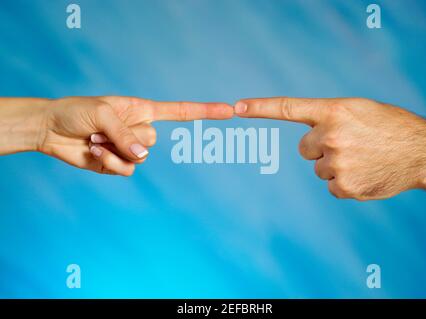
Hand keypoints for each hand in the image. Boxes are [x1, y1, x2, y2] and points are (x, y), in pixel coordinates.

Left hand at [0, 96, 232, 175]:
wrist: (51, 129)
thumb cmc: (76, 112)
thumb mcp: (102, 114)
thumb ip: (125, 134)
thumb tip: (142, 156)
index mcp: (142, 110)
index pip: (180, 111)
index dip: (205, 111)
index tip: (229, 110)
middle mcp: (139, 129)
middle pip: (153, 140)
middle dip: (128, 137)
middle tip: (103, 129)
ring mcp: (129, 149)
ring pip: (140, 158)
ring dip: (113, 151)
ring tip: (94, 139)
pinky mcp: (117, 165)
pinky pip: (126, 171)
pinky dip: (109, 163)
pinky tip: (93, 152)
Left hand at [234, 97, 425, 199]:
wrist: (421, 152)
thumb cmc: (389, 128)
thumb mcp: (359, 111)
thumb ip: (329, 119)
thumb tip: (306, 140)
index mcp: (334, 111)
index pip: (288, 107)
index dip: (260, 108)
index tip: (237, 107)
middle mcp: (331, 135)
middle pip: (304, 148)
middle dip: (321, 148)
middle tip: (350, 145)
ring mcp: (337, 162)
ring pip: (319, 168)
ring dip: (335, 166)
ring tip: (362, 159)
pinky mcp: (344, 186)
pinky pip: (331, 186)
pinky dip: (345, 183)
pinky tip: (365, 174)